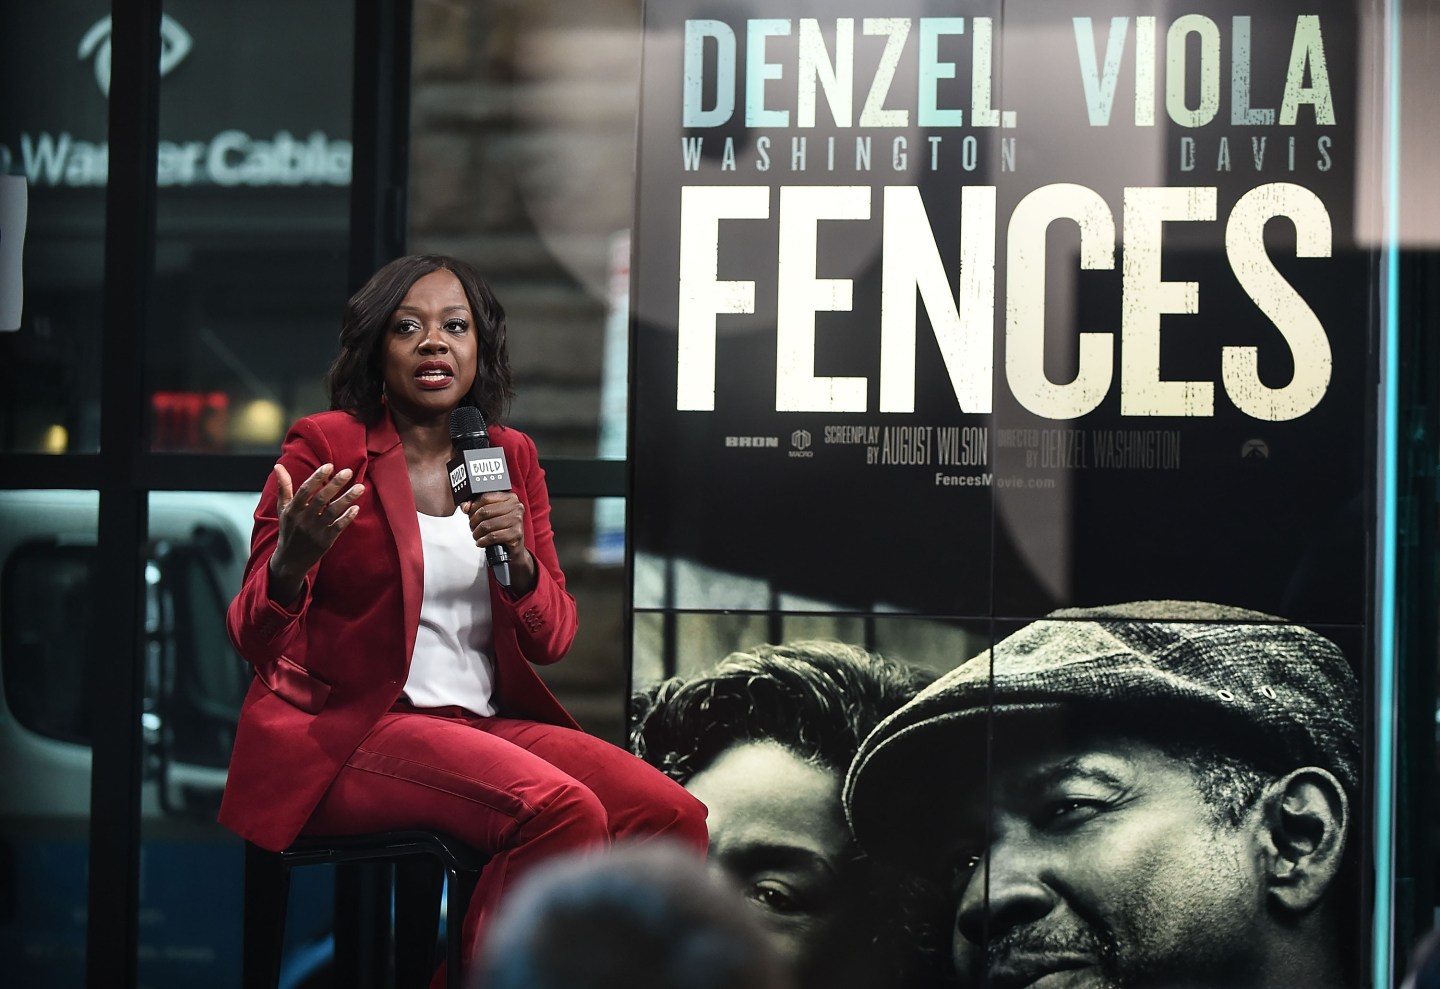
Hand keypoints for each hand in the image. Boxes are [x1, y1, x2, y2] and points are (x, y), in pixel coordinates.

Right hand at [267, 463, 364, 604]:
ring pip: (333, 512)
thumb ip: (284, 488)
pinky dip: (347, 517)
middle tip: (349, 472)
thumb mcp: (283, 509)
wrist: (291, 560)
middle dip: (335, 484)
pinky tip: (356, 507)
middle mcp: (303, 519)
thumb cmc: (289, 529)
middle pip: (321, 499)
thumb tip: (278, 465)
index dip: (317, 477)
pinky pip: (338, 527)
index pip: (305, 490)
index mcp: (292, 510)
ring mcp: (315, 531)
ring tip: (361, 487)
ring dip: (347, 499)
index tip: (330, 466)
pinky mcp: (325, 541)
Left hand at [463, 490, 536, 593]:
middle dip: (474, 521)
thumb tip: (465, 506)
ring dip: (477, 533)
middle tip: (473, 527)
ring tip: (477, 536)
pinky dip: (483, 541)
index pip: (485, 497)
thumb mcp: (490, 514)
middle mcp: (516, 507)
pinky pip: (492, 536)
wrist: (514, 547)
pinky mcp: (516, 534)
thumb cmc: (502, 528)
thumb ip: (475, 507)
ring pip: (487, 525)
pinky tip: (481, 542)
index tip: (470, 514)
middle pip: (485, 511)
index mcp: (510, 497)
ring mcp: (517, 520)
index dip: (473, 507)